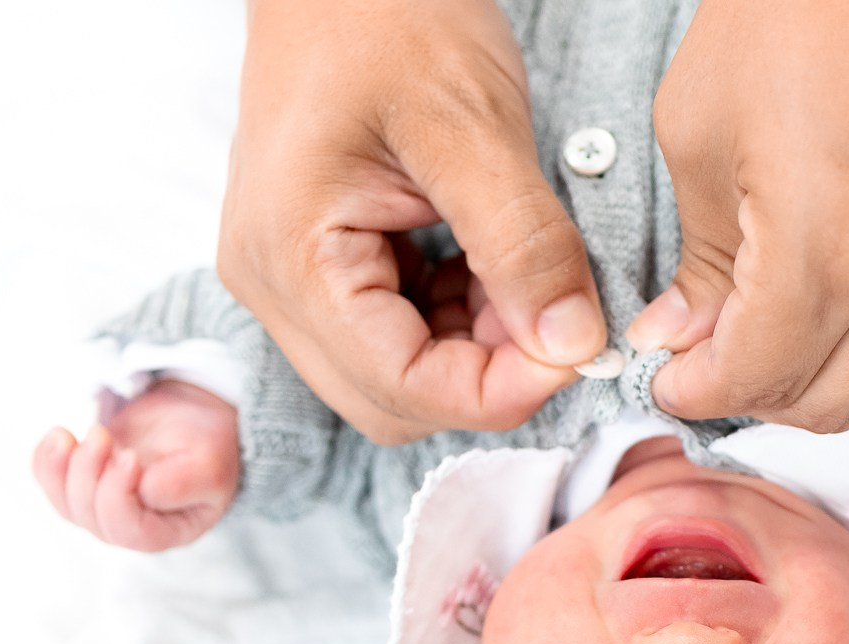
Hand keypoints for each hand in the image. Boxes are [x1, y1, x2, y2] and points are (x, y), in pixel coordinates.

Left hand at [32, 381, 239, 551]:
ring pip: (67, 505)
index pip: (131, 532)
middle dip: (88, 474)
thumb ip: (180, 484)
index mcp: (170, 530)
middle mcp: (134, 528)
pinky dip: (46, 461)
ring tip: (69, 434)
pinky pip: (51, 484)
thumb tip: (140, 489)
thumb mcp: (208, 463)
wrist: (190, 417)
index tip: (130, 456)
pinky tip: (58, 436)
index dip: (118, 498)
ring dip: (61, 469)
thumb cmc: (207, 443)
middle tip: (100, 433)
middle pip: (93, 518)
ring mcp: (105, 509)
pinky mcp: (85, 486)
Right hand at [218, 0, 604, 445]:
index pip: (400, 388)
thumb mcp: (473, 125)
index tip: (577, 358)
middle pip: (392, 400)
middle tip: (558, 316)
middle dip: (486, 378)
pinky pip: (395, 334)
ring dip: (476, 352)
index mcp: (291, 258)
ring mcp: (289, 279)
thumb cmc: (386, 13)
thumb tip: (572, 348)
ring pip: (398, 376)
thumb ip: (524, 245)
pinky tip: (494, 270)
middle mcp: (272, 285)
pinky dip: (458, 322)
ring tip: (527, 277)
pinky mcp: (319, 266)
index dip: (496, 394)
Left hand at [633, 0, 848, 432]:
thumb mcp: (704, 127)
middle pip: (822, 403)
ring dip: (818, 370)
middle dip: (753, 391)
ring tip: (770, 319)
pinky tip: (839, 289)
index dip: (696, 388)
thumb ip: (700, 258)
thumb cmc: (806, 5)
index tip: (667, 373)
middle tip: (709, 352)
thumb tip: (682, 337)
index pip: (755, 381)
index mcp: (832, 254)